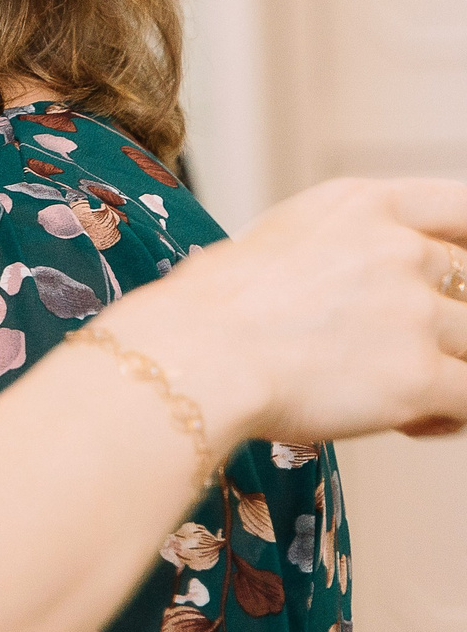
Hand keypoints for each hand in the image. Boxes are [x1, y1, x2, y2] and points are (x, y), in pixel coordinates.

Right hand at [108, 177, 466, 448]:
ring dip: (448, 370)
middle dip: (445, 321)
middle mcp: (398, 250)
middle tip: (404, 348)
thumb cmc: (206, 310)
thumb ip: (335, 252)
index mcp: (361, 205)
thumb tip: (348, 292)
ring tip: (404, 398)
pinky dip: (447, 417)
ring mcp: (415, 313)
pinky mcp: (421, 377)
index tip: (460, 272)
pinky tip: (411, 425)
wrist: (192, 355)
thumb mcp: (274, 242)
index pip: (461, 206)